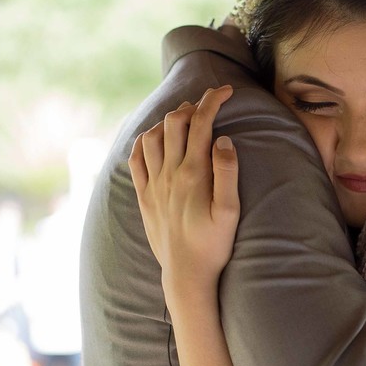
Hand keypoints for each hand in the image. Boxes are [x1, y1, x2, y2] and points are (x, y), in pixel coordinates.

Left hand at [129, 85, 238, 291]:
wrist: (186, 274)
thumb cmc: (213, 245)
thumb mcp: (230, 211)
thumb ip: (227, 172)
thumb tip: (223, 139)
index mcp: (193, 174)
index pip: (201, 123)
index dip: (213, 101)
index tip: (226, 91)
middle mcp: (169, 174)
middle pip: (175, 123)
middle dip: (193, 105)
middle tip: (209, 102)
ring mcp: (153, 184)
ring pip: (153, 136)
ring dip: (169, 120)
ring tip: (185, 117)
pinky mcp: (144, 196)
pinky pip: (136, 159)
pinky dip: (144, 140)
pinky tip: (153, 138)